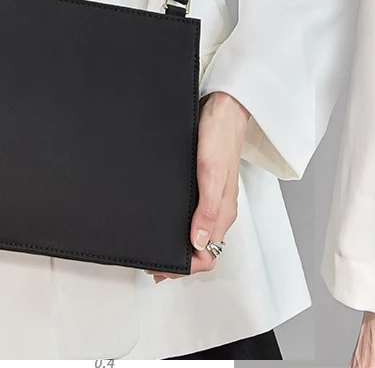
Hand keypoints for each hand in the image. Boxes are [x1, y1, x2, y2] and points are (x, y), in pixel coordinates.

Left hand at [144, 90, 249, 282]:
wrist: (222, 107)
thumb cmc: (220, 136)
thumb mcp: (212, 173)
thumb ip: (207, 209)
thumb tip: (198, 243)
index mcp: (223, 212)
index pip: (208, 256)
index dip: (185, 267)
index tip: (162, 266)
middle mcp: (218, 209)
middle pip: (200, 249)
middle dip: (176, 261)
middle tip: (151, 262)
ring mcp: (211, 198)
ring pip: (194, 234)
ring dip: (175, 244)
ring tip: (152, 246)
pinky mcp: (202, 185)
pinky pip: (191, 215)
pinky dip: (176, 225)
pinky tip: (161, 221)